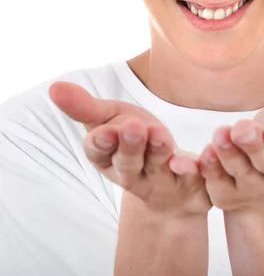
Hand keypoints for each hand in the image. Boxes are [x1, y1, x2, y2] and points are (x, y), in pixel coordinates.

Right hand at [48, 82, 211, 216]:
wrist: (173, 186)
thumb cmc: (137, 143)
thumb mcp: (111, 120)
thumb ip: (85, 107)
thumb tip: (54, 87)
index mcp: (110, 160)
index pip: (99, 153)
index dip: (101, 143)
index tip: (102, 131)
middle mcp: (134, 177)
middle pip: (128, 164)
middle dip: (129, 146)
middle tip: (132, 127)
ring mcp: (164, 184)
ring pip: (160, 169)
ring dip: (160, 152)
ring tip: (160, 134)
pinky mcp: (194, 189)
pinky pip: (197, 181)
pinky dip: (197, 170)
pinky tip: (196, 159)